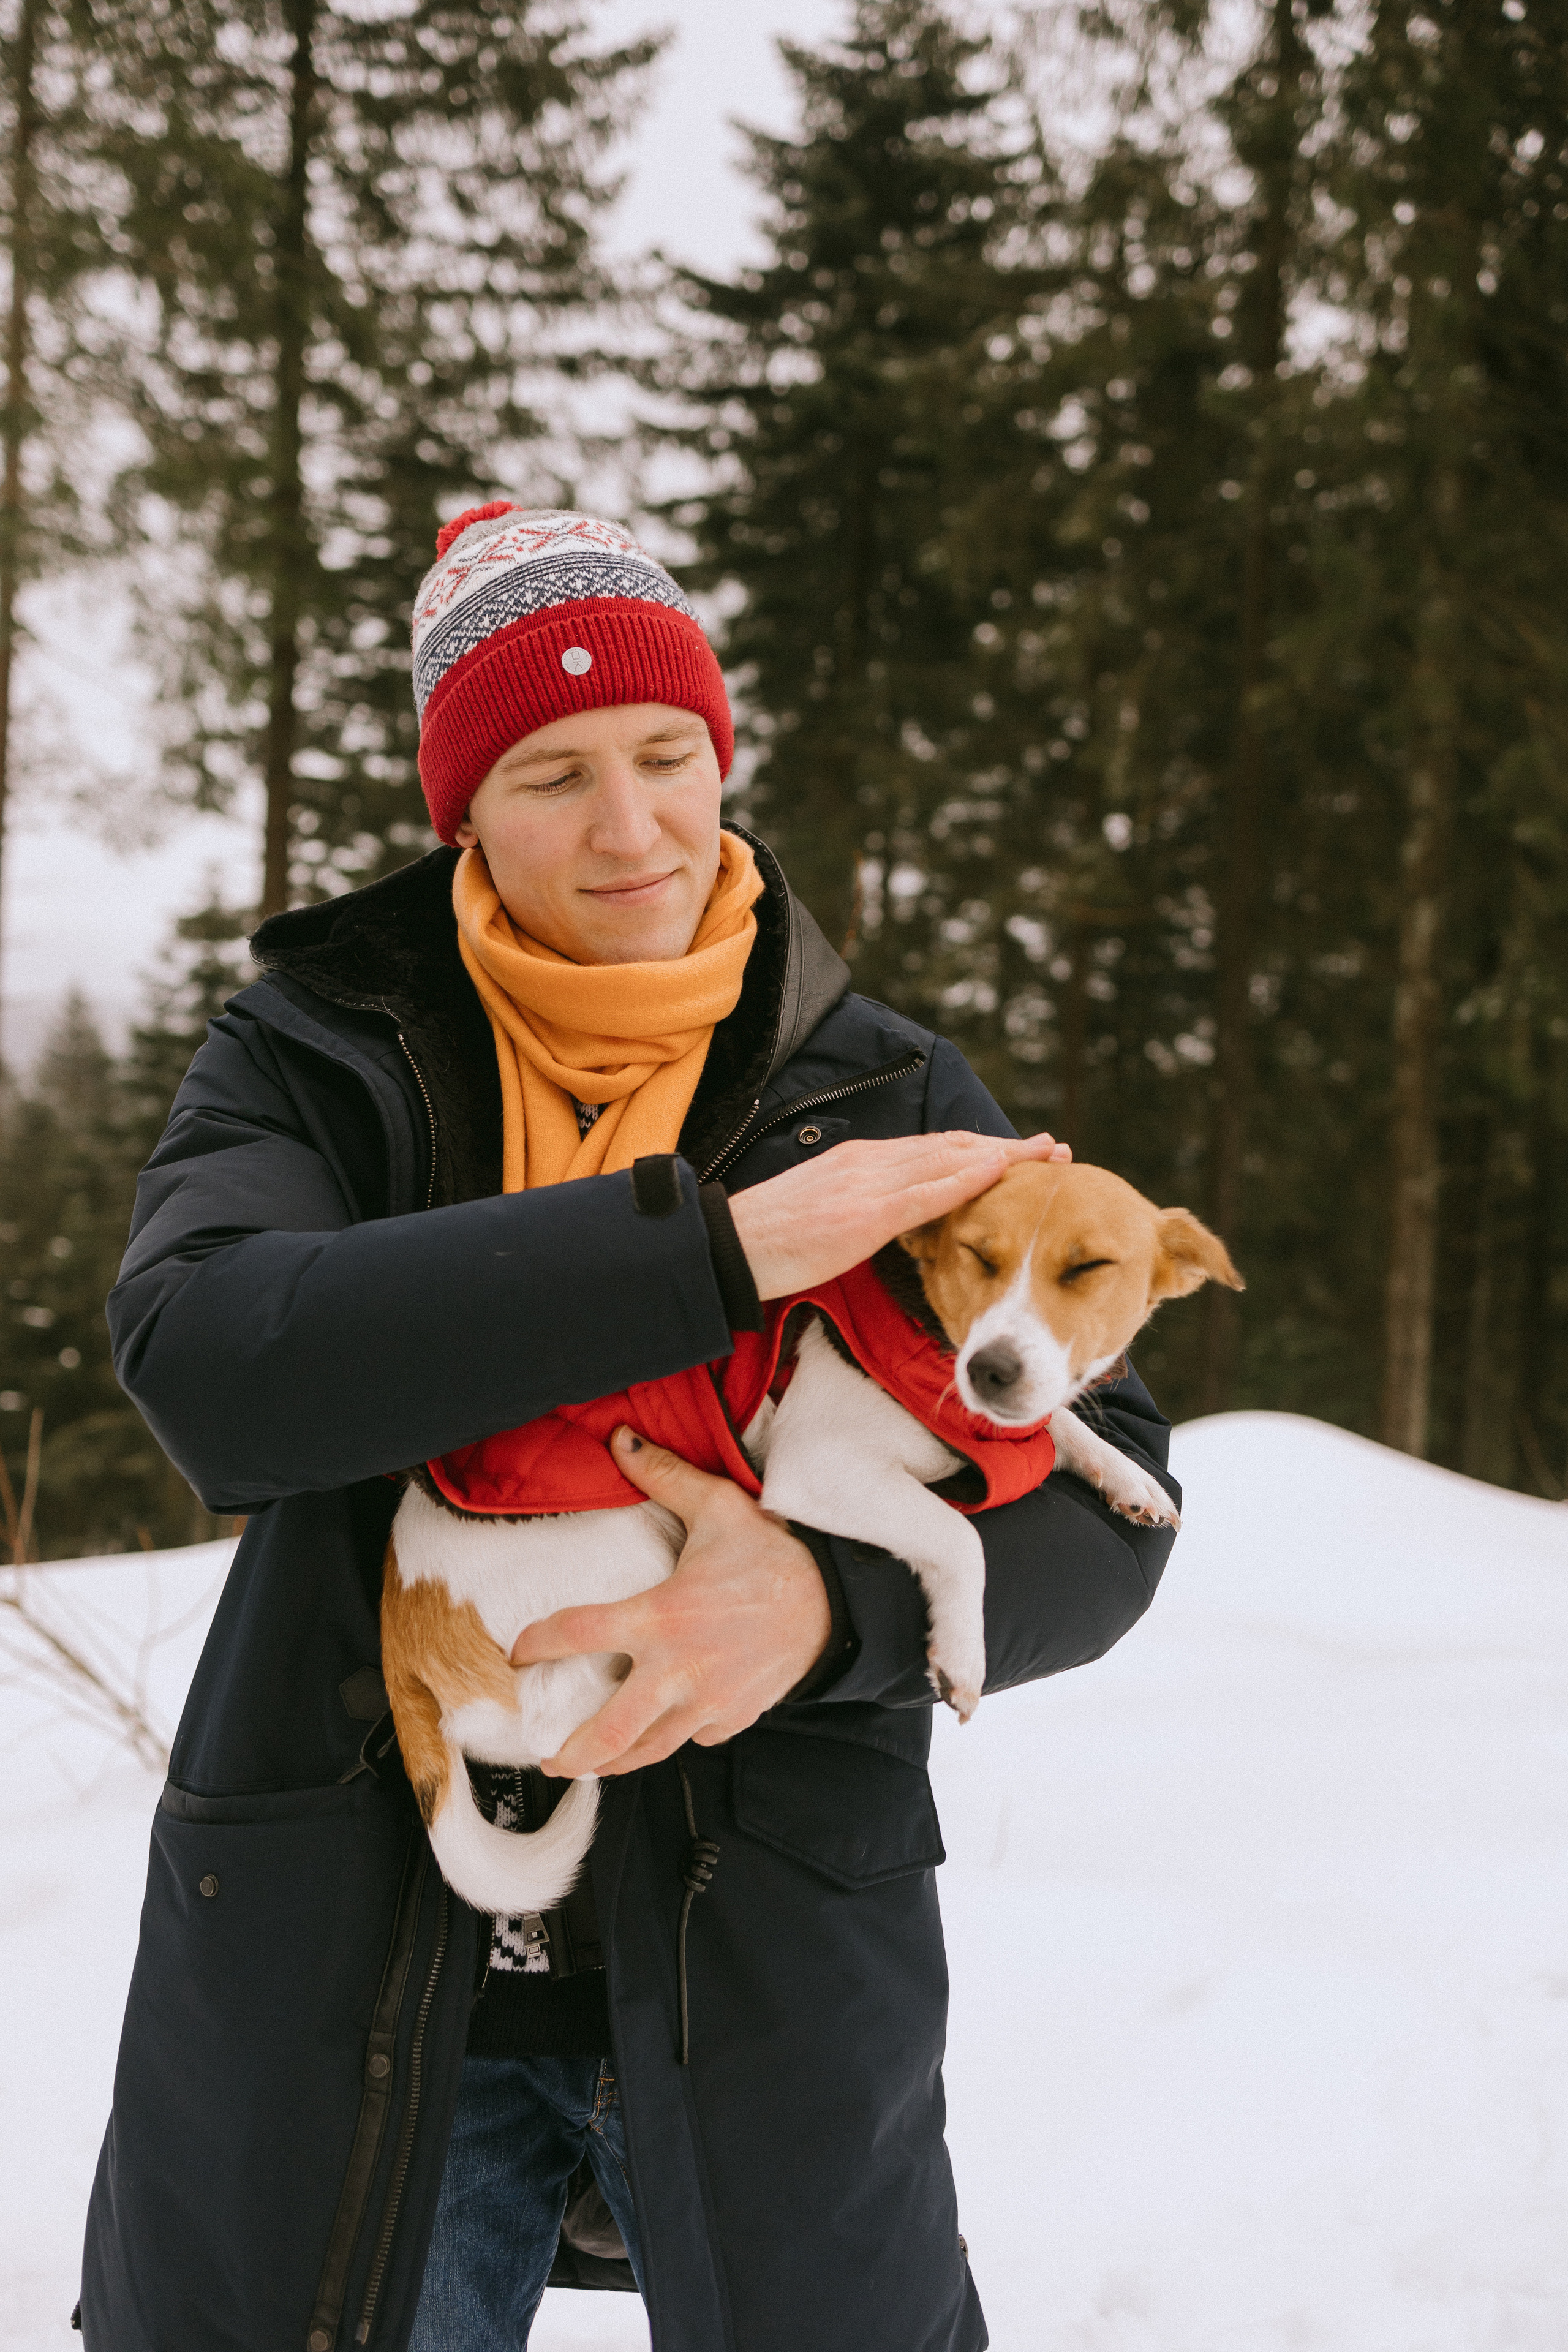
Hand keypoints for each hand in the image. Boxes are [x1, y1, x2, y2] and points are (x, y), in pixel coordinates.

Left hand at [510, 1426, 831, 1777]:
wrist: (834, 1602)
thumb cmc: (773, 1554)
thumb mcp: (718, 1506)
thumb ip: (664, 1476)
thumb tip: (619, 1440)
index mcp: (662, 1615)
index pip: (577, 1633)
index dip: (538, 1644)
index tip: (520, 1653)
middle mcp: (679, 1669)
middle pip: (609, 1730)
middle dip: (572, 1754)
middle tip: (548, 1759)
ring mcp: (708, 1703)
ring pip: (649, 1749)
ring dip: (615, 1761)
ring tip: (591, 1763)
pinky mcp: (734, 1719)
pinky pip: (695, 1737)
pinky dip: (676, 1736)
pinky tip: (664, 1729)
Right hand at [728, 1128, 1070, 1299]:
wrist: (730, 1247)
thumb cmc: (773, 1241)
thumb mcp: (827, 1214)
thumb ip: (867, 1209)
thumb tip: (900, 1223)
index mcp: (862, 1162)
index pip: (935, 1150)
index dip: (983, 1149)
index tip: (1020, 1152)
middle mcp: (870, 1163)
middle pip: (953, 1147)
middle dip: (1007, 1148)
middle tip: (1054, 1148)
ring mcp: (868, 1184)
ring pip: (948, 1161)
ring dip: (1003, 1157)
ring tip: (1046, 1157)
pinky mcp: (862, 1214)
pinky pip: (925, 1193)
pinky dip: (966, 1179)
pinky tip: (999, 1173)